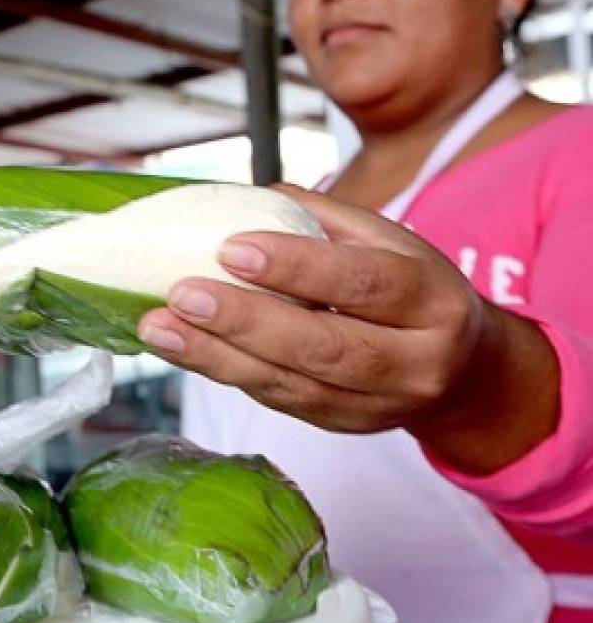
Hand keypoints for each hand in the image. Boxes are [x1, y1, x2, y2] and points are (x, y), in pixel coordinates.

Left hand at [139, 185, 495, 435]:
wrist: (463, 372)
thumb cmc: (410, 289)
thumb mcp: (389, 242)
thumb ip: (325, 219)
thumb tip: (246, 197)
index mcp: (432, 300)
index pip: (364, 283)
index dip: (297, 266)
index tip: (231, 247)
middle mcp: (414, 361)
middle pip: (324, 346)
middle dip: (244, 321)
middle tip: (181, 294)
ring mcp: (379, 404)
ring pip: (292, 385)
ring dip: (216, 356)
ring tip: (159, 327)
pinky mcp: (343, 425)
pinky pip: (279, 402)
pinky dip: (224, 373)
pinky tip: (181, 348)